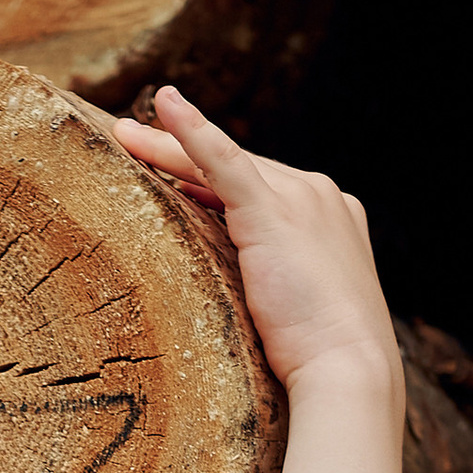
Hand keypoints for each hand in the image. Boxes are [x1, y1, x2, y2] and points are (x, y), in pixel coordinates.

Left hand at [103, 88, 400, 399]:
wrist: (348, 369)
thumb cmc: (326, 358)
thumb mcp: (302, 310)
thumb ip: (277, 285)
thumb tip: (247, 295)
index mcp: (333, 217)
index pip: (263, 188)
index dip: (214, 184)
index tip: (177, 181)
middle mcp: (319, 196)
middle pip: (237, 169)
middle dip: (183, 156)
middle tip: (134, 139)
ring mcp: (299, 197)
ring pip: (219, 163)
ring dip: (168, 145)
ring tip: (123, 133)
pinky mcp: (272, 210)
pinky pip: (222, 160)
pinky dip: (192, 131)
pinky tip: (164, 104)